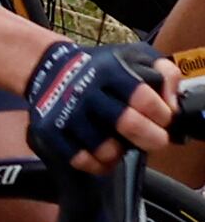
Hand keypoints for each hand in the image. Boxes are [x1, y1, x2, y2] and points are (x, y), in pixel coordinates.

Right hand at [24, 35, 172, 168]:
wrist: (49, 68)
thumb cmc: (101, 67)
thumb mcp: (136, 56)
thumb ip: (164, 74)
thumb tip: (172, 107)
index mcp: (109, 71)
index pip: (144, 98)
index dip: (162, 115)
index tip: (164, 119)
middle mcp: (86, 92)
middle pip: (128, 124)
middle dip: (151, 138)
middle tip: (156, 140)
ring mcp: (66, 114)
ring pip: (105, 149)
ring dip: (122, 152)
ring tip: (123, 144)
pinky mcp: (50, 132)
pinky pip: (81, 161)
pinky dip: (99, 164)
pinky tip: (105, 155)